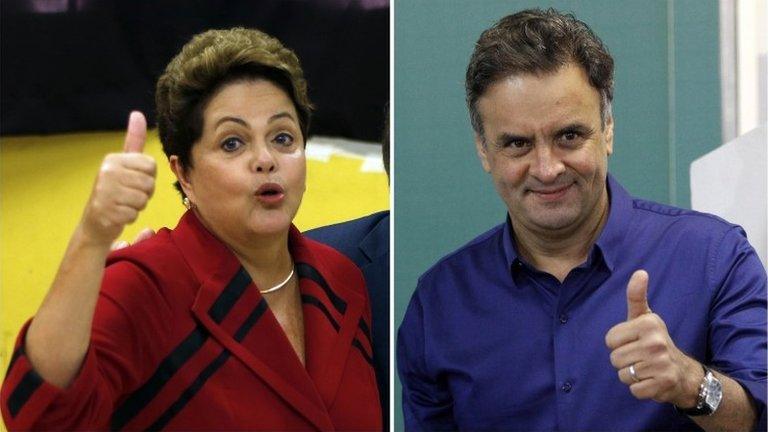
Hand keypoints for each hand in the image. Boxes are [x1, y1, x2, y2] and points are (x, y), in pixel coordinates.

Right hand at [80, 112, 156, 247]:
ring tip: (123, 204)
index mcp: (114, 159)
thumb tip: (138, 113)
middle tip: (128, 195)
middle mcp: (108, 172)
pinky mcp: (107, 210)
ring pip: (144, 198)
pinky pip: (135, 213)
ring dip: (138, 206)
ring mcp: (106, 191)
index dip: (148, 177)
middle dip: (144, 193)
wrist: (95, 223)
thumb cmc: (116, 191)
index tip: (133, 181)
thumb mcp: (124, 164)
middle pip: (149, 182)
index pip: (151, 165)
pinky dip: (130, 217)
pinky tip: (118, 215)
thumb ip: (133, 141)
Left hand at [605, 270, 701, 407]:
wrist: (683, 372)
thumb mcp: (645, 317)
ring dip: (631, 375)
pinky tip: (651, 380)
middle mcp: (656, 342)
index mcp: (648, 324)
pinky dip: (639, 389)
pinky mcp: (663, 384)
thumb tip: (640, 272)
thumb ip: (636, 296)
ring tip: (646, 368)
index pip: (610, 339)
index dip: (618, 343)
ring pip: (623, 374)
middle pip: (614, 358)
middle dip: (624, 361)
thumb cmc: (655, 341)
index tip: (634, 341)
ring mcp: (661, 364)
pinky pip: (634, 390)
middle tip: (641, 357)